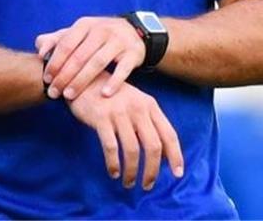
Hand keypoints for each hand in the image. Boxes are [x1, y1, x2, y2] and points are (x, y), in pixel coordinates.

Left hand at [36, 16, 145, 99]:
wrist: (133, 31)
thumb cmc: (98, 36)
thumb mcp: (79, 32)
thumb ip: (57, 39)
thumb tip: (39, 48)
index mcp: (84, 25)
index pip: (66, 44)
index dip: (55, 62)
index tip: (46, 79)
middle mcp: (101, 31)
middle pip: (79, 55)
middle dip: (64, 76)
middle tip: (55, 92)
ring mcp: (118, 41)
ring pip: (98, 62)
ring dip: (82, 80)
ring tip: (70, 95)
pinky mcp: (132, 53)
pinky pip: (123, 69)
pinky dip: (114, 81)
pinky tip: (104, 94)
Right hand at [66, 71, 183, 189]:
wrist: (84, 78)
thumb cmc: (112, 96)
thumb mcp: (135, 103)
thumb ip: (150, 124)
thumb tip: (164, 155)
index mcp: (150, 105)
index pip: (169, 134)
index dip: (175, 156)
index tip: (177, 174)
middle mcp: (138, 108)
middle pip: (153, 146)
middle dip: (152, 170)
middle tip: (147, 185)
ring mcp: (119, 113)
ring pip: (132, 150)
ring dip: (132, 171)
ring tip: (128, 183)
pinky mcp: (101, 118)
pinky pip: (111, 147)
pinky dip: (113, 163)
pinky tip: (113, 172)